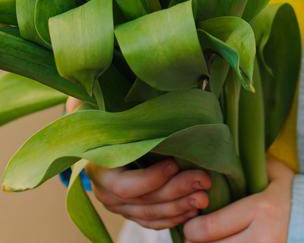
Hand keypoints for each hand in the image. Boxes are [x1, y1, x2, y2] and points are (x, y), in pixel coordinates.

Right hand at [64, 97, 211, 231]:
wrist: (105, 131)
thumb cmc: (113, 114)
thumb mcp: (113, 106)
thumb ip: (120, 102)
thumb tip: (131, 83)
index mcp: (99, 165)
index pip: (124, 186)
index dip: (151, 179)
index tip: (174, 164)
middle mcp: (105, 190)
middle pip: (143, 201)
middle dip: (176, 192)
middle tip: (203, 181)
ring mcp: (118, 204)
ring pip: (150, 214)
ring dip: (180, 207)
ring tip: (204, 197)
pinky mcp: (130, 210)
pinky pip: (152, 221)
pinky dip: (173, 218)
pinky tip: (192, 210)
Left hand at [182, 157, 292, 241]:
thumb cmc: (290, 193)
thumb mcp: (273, 173)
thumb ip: (248, 166)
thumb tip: (218, 158)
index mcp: (260, 209)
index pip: (210, 228)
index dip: (192, 228)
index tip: (190, 224)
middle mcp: (262, 237)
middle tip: (193, 235)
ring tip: (207, 240)